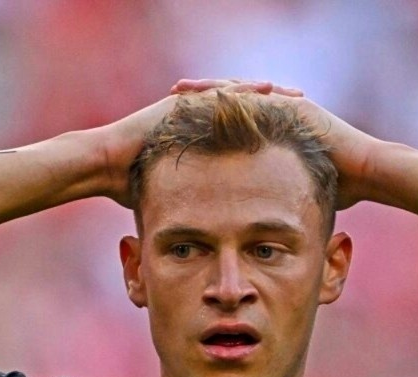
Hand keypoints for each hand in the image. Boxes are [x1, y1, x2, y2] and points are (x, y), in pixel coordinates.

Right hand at [98, 80, 302, 207]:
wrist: (105, 166)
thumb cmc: (136, 189)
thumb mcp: (180, 201)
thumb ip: (201, 209)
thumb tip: (223, 244)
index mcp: (208, 143)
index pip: (251, 136)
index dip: (278, 138)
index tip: (307, 144)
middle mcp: (203, 121)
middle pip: (251, 111)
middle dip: (281, 110)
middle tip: (313, 112)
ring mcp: (192, 107)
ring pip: (239, 95)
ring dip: (269, 95)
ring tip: (296, 97)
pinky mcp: (183, 100)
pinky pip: (219, 91)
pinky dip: (242, 91)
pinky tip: (265, 90)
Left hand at [170, 79, 378, 209]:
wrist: (368, 174)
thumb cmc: (339, 190)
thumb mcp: (294, 194)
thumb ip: (275, 199)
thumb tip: (257, 229)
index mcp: (273, 133)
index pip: (231, 123)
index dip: (204, 123)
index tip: (176, 126)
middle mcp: (277, 114)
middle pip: (229, 101)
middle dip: (200, 99)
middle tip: (171, 97)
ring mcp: (286, 105)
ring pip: (238, 91)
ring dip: (209, 89)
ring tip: (180, 90)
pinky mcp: (293, 104)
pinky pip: (256, 94)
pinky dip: (232, 93)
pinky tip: (209, 93)